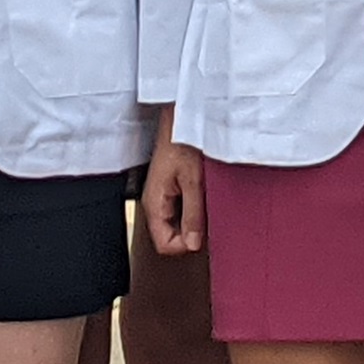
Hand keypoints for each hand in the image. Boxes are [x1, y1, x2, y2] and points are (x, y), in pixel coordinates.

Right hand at [143, 108, 205, 257]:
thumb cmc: (184, 141)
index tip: (203, 233)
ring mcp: (162, 196)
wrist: (183, 119)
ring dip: (194, 218)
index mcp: (154, 204)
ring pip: (178, 223)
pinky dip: (195, 207)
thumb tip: (194, 244)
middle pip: (171, 236)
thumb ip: (193, 214)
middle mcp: (155, 203)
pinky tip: (204, 194)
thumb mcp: (193, 181)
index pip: (165, 244)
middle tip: (208, 214)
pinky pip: (182, 209)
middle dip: (191, 232)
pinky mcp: (171, 188)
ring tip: (206, 200)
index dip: (186, 244)